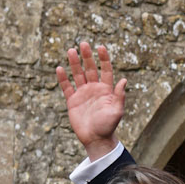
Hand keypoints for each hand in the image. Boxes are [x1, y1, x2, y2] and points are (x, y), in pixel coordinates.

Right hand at [56, 41, 125, 156]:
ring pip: (78, 75)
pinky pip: (67, 87)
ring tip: (70, 50)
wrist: (96, 139)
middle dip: (87, 56)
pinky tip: (60, 68)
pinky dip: (63, 78)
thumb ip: (119, 96)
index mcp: (106, 90)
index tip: (101, 47)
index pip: (105, 70)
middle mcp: (94, 89)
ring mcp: (83, 94)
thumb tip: (124, 80)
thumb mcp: (117, 111)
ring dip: (74, 63)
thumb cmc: (108, 126)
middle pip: (90, 69)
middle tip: (83, 43)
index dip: (103, 59)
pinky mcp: (73, 101)